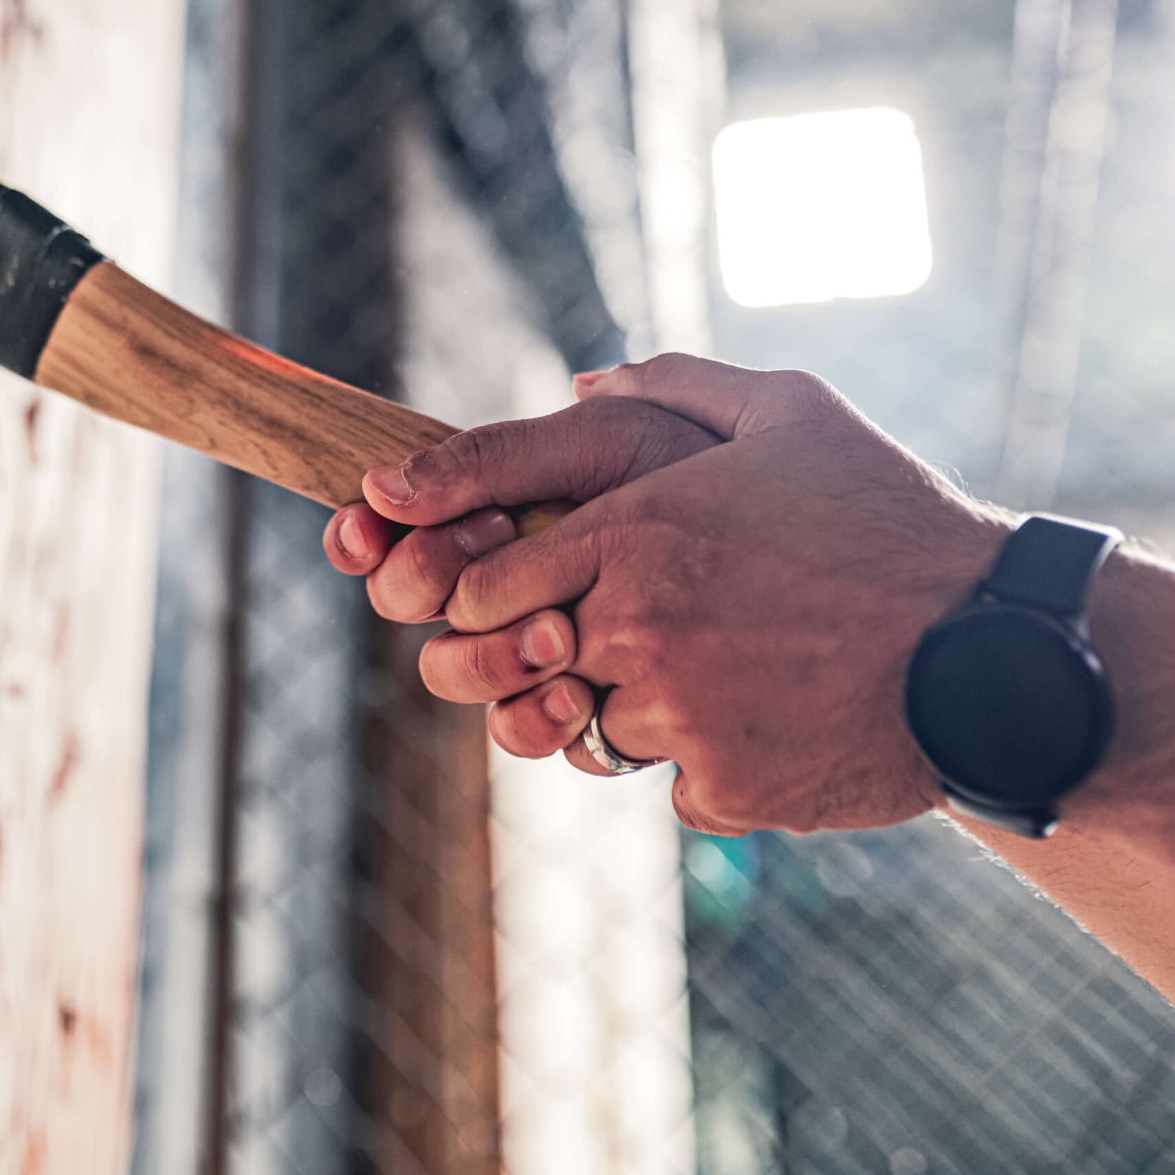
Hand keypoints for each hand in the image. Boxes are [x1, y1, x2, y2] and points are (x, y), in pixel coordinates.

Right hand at [324, 393, 722, 757]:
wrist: (810, 556)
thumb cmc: (714, 479)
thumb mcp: (607, 444)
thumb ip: (495, 457)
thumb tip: (380, 484)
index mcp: (498, 506)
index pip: (392, 526)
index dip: (364, 535)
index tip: (371, 530)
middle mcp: (508, 577)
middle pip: (407, 603)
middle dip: (429, 582)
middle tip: (493, 552)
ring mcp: (540, 647)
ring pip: (454, 674)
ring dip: (485, 659)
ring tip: (555, 639)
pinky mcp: (586, 710)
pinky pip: (524, 730)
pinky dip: (538, 717)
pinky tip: (577, 697)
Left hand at [327, 355, 1011, 834]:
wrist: (994, 642)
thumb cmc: (891, 516)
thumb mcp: (792, 412)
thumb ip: (676, 385)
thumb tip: (586, 384)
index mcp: (637, 528)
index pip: (481, 585)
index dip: (488, 596)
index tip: (522, 597)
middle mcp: (639, 623)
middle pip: (518, 668)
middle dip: (542, 661)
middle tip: (602, 647)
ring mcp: (679, 712)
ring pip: (592, 732)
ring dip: (634, 712)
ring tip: (720, 675)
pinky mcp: (724, 784)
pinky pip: (673, 786)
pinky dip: (710, 765)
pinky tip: (775, 720)